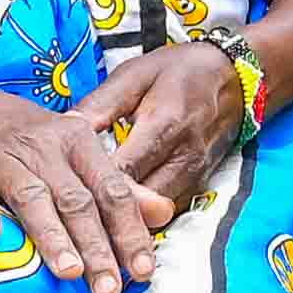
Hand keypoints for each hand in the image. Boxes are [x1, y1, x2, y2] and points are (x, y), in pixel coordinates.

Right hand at [0, 64, 164, 292]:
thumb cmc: (23, 135)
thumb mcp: (74, 149)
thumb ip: (118, 185)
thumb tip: (163, 213)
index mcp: (78, 143)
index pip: (111, 191)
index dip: (130, 231)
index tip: (144, 270)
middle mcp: (44, 149)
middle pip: (76, 201)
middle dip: (96, 247)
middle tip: (109, 289)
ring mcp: (2, 157)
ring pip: (32, 198)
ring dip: (51, 236)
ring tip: (69, 272)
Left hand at [82, 39, 250, 206]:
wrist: (230, 77)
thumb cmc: (174, 72)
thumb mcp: (133, 75)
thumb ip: (99, 105)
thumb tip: (62, 129)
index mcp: (165, 124)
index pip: (124, 170)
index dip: (93, 185)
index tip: (67, 192)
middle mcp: (184, 156)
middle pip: (140, 201)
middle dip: (107, 211)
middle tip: (75, 214)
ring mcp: (195, 175)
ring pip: (155, 213)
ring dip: (125, 219)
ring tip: (93, 220)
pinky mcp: (199, 186)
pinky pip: (167, 211)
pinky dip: (143, 216)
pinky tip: (119, 215)